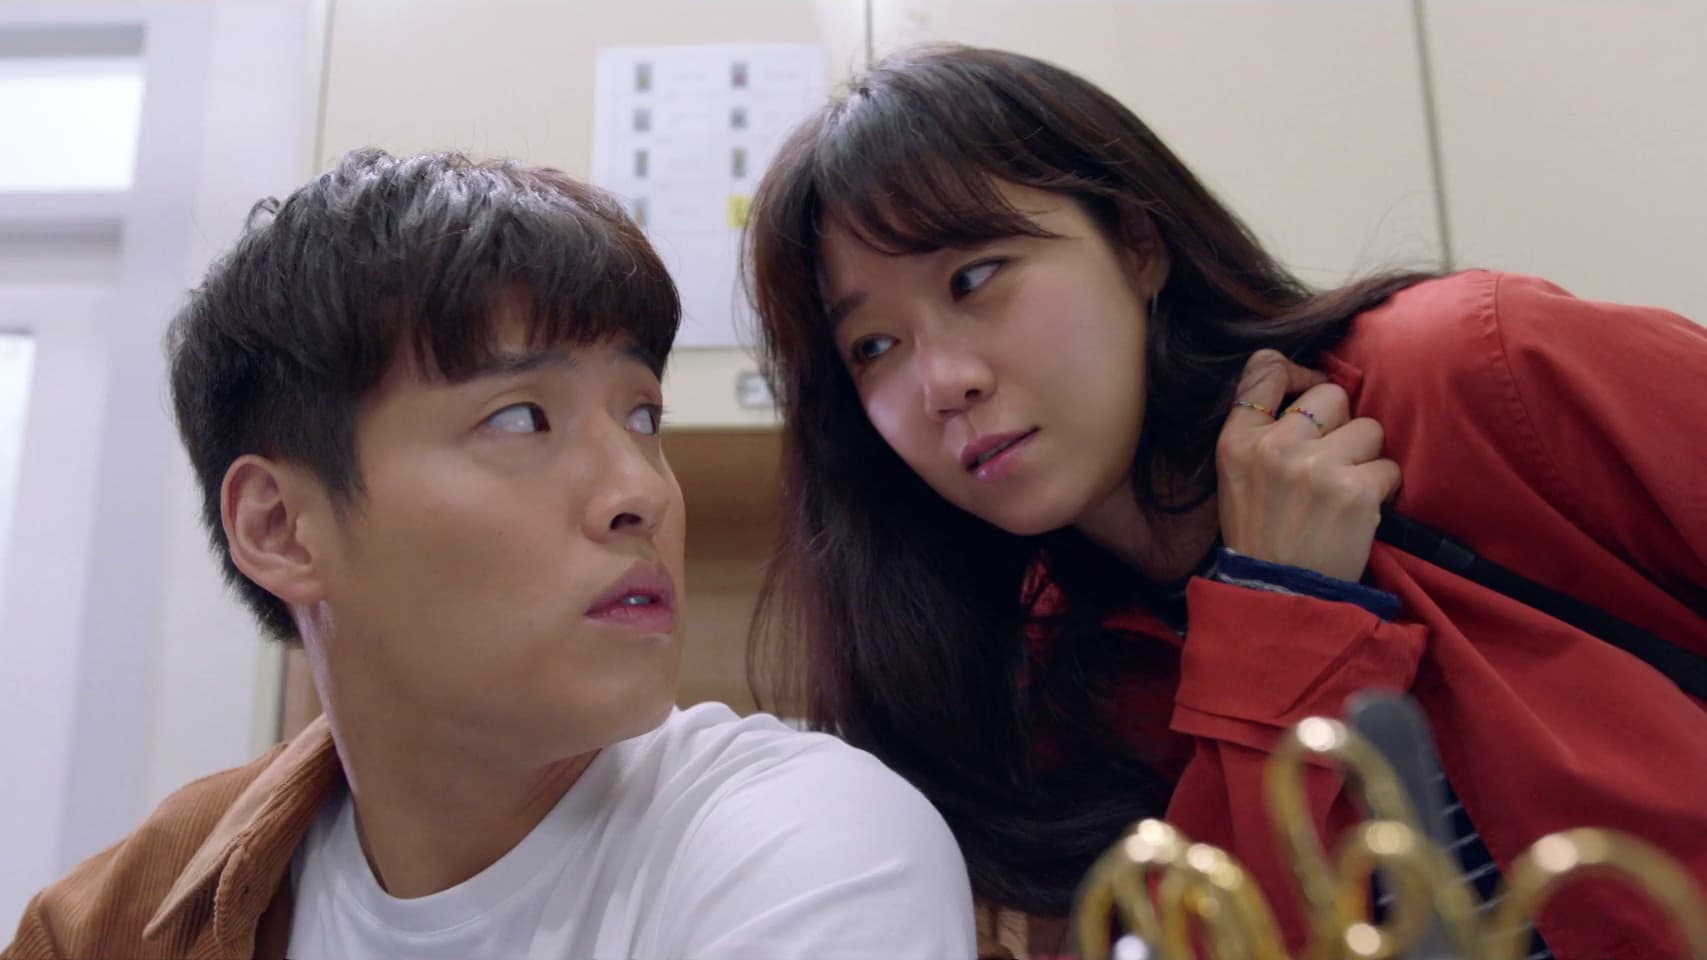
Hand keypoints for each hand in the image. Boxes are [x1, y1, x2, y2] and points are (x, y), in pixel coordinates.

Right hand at [1215, 350, 1400, 582]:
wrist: (1278, 596)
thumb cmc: (1261, 536)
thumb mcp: (1236, 477)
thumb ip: (1259, 432)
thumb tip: (1305, 387)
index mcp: (1237, 441)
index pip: (1264, 368)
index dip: (1297, 372)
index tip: (1307, 393)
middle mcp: (1274, 446)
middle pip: (1331, 394)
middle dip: (1339, 424)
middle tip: (1330, 462)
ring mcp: (1316, 467)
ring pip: (1369, 428)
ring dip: (1365, 458)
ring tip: (1343, 491)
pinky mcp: (1355, 491)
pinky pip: (1390, 468)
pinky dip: (1382, 491)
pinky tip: (1359, 513)